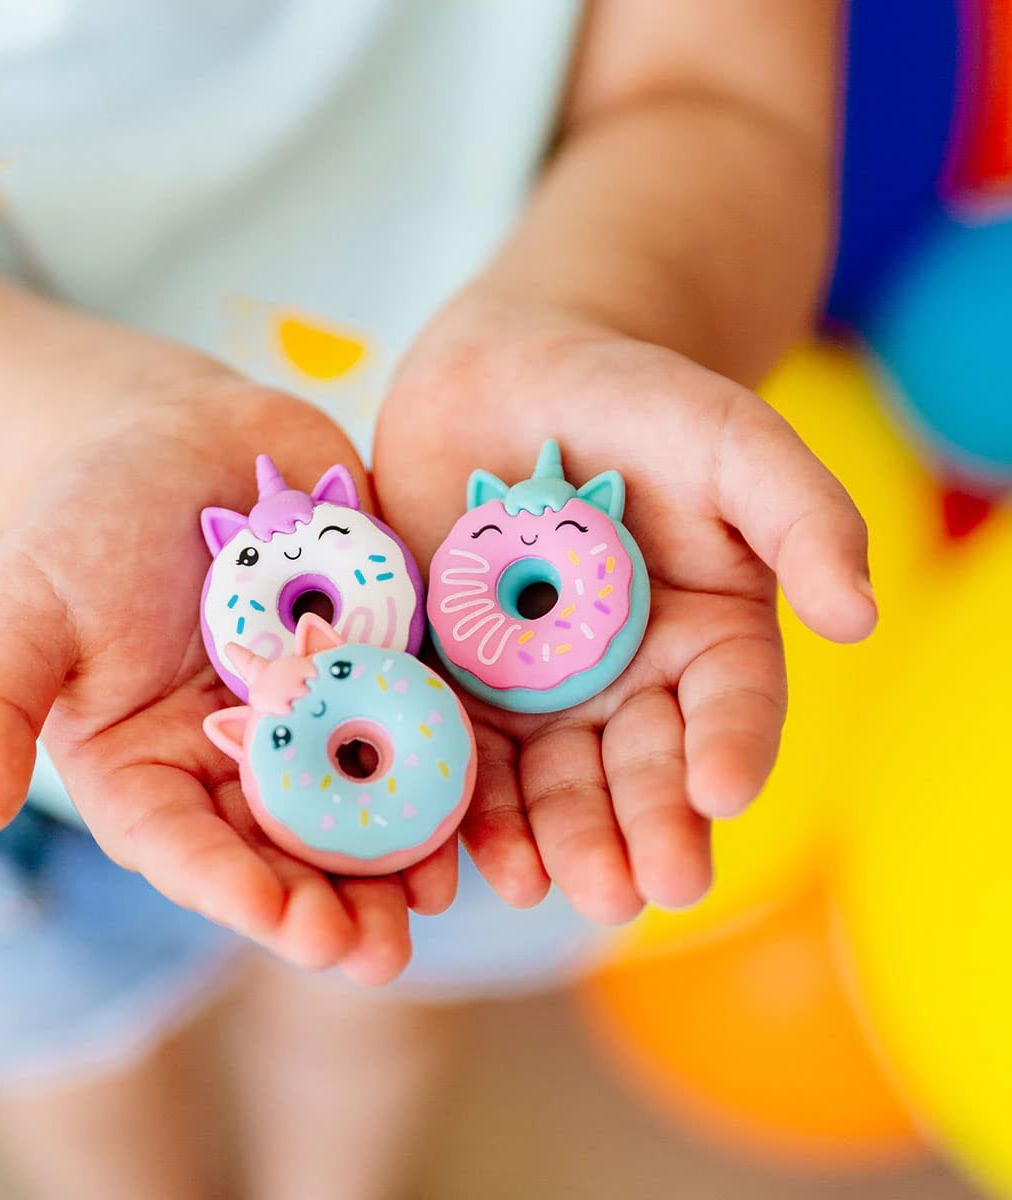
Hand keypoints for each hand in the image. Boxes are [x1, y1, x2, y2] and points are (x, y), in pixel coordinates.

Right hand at [0, 372, 455, 984]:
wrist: (177, 442)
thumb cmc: (84, 520)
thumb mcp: (27, 605)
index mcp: (151, 769)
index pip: (185, 848)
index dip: (231, 889)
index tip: (284, 921)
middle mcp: (239, 761)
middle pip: (285, 850)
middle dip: (333, 904)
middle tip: (377, 952)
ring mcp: (318, 715)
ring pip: (362, 803)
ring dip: (401, 854)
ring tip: (437, 897)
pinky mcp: (379, 664)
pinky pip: (418, 721)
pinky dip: (448, 763)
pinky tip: (481, 799)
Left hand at [373, 295, 875, 921]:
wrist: (507, 375)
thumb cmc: (633, 400)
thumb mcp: (730, 440)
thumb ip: (802, 514)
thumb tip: (858, 616)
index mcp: (707, 641)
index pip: (731, 710)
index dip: (730, 751)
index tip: (719, 793)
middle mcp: (626, 684)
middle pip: (637, 769)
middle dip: (635, 829)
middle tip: (633, 888)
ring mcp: (536, 692)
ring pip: (548, 782)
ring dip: (551, 840)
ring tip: (549, 886)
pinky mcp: (455, 682)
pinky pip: (461, 752)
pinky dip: (464, 806)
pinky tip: (468, 853)